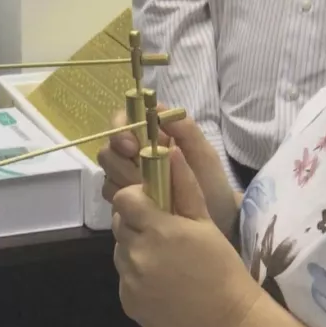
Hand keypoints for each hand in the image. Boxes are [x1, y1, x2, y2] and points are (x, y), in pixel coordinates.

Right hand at [97, 107, 233, 227]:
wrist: (218, 217)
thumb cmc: (211, 182)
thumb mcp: (203, 154)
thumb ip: (185, 130)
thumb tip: (158, 108)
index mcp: (152, 138)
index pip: (122, 123)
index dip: (120, 132)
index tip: (132, 146)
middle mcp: (135, 155)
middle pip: (108, 150)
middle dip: (120, 162)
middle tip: (139, 175)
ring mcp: (128, 178)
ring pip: (107, 173)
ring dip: (121, 181)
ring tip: (144, 191)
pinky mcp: (126, 200)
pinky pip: (110, 195)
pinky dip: (120, 198)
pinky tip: (140, 203)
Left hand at [112, 146, 261, 326]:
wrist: (228, 319)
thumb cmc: (221, 266)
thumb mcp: (205, 223)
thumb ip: (183, 186)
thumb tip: (168, 151)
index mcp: (158, 229)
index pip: (124, 199)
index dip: (136, 199)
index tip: (153, 206)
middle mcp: (137, 254)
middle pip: (120, 225)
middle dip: (136, 223)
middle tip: (163, 234)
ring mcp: (130, 282)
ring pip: (121, 252)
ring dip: (136, 250)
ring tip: (165, 261)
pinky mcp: (128, 303)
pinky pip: (124, 280)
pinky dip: (137, 277)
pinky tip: (162, 283)